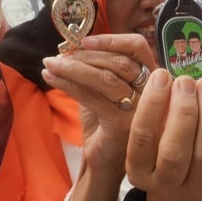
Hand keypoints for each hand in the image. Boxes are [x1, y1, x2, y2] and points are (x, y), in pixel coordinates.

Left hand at [42, 34, 155, 198]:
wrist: (104, 161)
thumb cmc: (104, 121)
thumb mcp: (102, 88)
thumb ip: (95, 67)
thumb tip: (71, 46)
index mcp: (149, 76)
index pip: (137, 47)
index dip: (111, 39)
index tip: (84, 40)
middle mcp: (151, 91)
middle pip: (119, 61)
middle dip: (84, 55)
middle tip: (58, 55)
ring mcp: (140, 108)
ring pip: (105, 78)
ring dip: (72, 68)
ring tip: (50, 65)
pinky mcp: (122, 123)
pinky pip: (93, 97)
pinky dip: (68, 85)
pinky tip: (51, 79)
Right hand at [126, 71, 201, 200]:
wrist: (183, 192)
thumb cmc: (161, 153)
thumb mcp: (150, 137)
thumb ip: (155, 112)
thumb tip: (169, 74)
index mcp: (139, 170)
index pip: (143, 137)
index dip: (152, 104)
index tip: (161, 76)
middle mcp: (165, 183)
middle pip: (174, 150)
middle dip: (183, 110)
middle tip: (185, 81)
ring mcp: (196, 187)